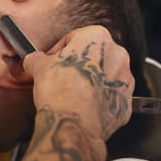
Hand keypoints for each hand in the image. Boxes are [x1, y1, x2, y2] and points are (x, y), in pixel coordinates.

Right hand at [23, 26, 133, 140]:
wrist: (73, 123)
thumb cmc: (60, 91)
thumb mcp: (38, 67)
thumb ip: (37, 58)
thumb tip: (34, 61)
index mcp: (97, 37)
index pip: (74, 37)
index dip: (58, 50)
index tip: (51, 60)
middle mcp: (117, 55)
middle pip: (92, 56)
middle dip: (77, 65)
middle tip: (60, 77)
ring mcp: (125, 80)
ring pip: (104, 75)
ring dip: (89, 81)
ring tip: (70, 93)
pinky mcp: (126, 102)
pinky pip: (110, 96)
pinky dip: (98, 99)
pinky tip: (82, 105)